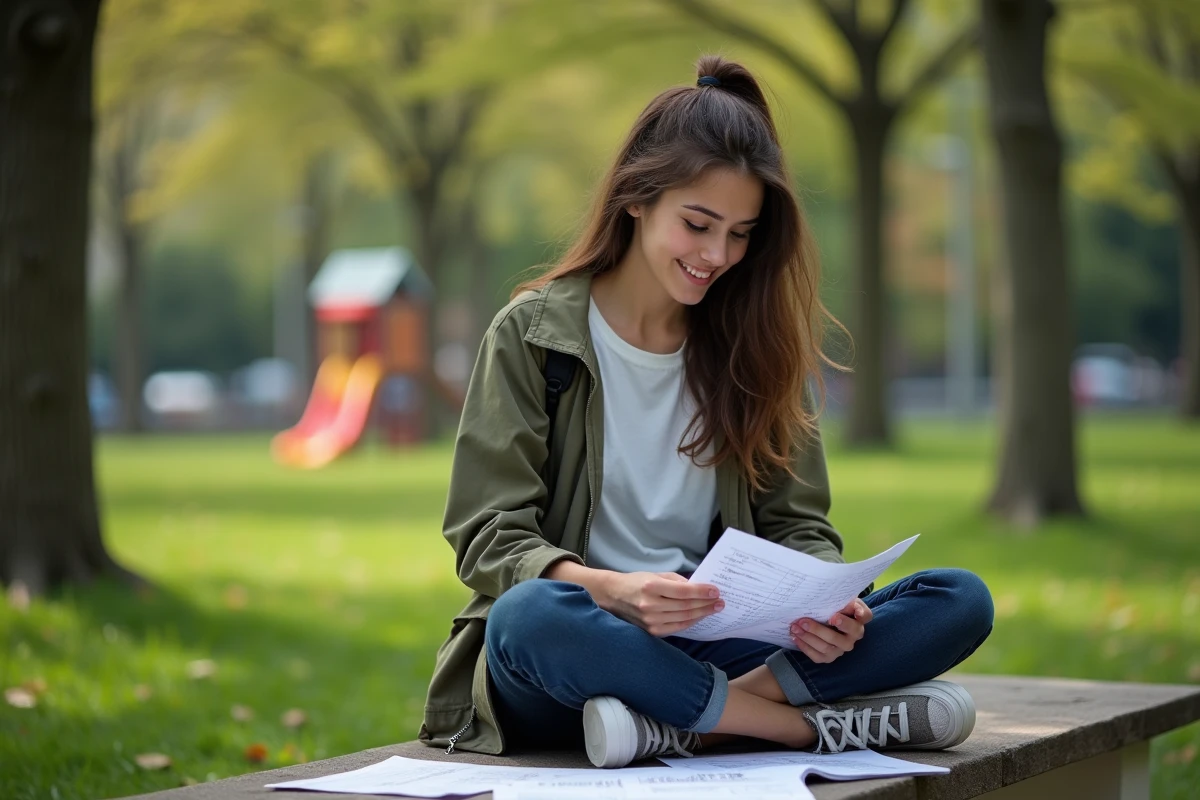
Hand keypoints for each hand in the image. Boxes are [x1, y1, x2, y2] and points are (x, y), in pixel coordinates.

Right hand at [602, 572, 723, 637]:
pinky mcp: (651, 631)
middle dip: (706, 604)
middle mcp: (650, 605)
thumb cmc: (637, 582)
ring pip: (684, 618)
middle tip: (720, 602)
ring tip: (714, 609)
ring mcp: (650, 621)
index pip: (683, 591)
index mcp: (651, 587)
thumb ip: (677, 581)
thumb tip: (698, 589)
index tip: (716, 591)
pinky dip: (690, 622)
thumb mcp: (656, 574)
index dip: (702, 592)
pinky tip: (699, 617)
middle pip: (686, 606)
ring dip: (702, 614)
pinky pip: (676, 628)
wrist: (614, 596)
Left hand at [789, 597, 872, 663]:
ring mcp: (840, 649)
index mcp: (858, 620)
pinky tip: (795, 637)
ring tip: (795, 627)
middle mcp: (852, 637)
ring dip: (808, 637)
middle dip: (819, 630)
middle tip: (804, 621)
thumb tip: (841, 600)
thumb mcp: (839, 599)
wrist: (824, 618)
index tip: (835, 616)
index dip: (852, 618)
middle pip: (840, 639)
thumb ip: (843, 598)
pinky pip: (817, 656)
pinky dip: (805, 647)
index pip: (865, 617)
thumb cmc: (833, 607)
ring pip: (826, 648)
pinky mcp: (828, 657)